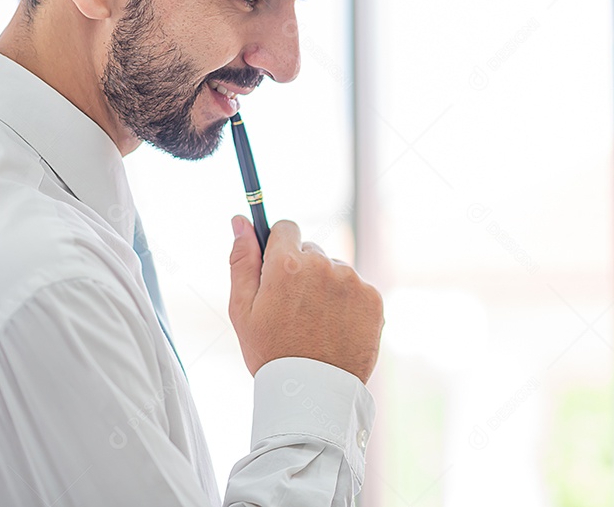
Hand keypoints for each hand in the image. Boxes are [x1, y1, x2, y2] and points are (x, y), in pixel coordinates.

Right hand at [228, 217, 383, 384]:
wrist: (313, 393)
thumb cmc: (271, 352)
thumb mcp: (242, 309)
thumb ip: (241, 260)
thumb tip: (240, 220)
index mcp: (287, 265)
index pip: (286, 228)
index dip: (279, 247)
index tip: (277, 267)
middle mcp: (323, 265)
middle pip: (311, 251)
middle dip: (301, 270)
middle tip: (293, 308)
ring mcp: (351, 281)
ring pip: (334, 270)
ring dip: (326, 286)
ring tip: (315, 323)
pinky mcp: (372, 298)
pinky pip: (356, 288)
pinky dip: (347, 302)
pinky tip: (335, 328)